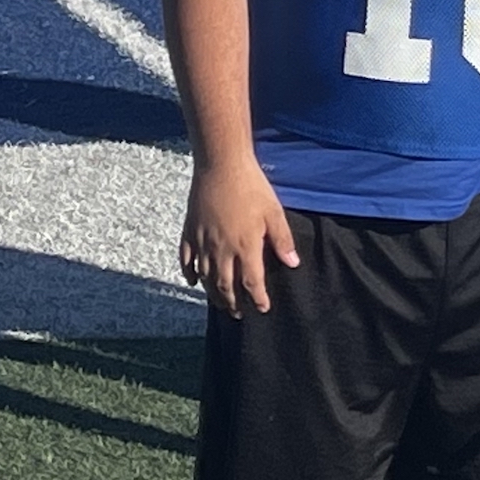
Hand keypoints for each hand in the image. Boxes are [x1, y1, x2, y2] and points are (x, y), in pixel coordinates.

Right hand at [181, 158, 298, 317]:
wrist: (221, 165)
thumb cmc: (251, 186)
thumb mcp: (273, 212)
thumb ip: (282, 240)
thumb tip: (293, 263)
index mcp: (245, 246)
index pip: (251, 283)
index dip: (257, 299)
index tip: (262, 308)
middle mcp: (221, 249)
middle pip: (225, 286)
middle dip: (233, 303)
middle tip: (239, 314)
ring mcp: (203, 241)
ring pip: (205, 277)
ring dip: (213, 294)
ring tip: (221, 303)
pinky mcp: (190, 231)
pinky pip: (186, 259)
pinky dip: (189, 273)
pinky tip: (193, 281)